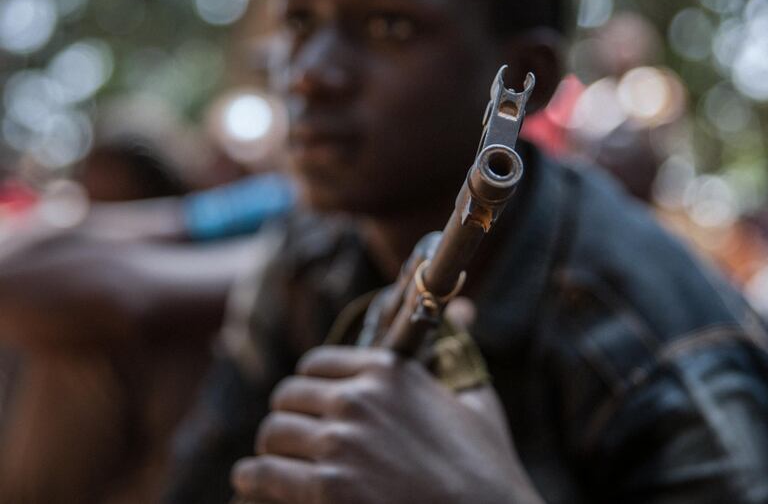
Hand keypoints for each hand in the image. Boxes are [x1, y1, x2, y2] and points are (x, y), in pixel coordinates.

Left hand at [232, 322, 541, 502]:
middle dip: (289, 420)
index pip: (315, 364)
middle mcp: (359, 399)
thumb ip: (459, 352)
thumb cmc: (486, 469)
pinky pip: (261, 474)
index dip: (309, 389)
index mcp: (388, 371)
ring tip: (272, 467)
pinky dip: (252, 481)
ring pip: (272, 434)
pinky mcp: (327, 489)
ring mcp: (341, 443)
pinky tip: (254, 487)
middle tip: (293, 442)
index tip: (310, 408)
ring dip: (271, 452)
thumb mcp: (478, 399)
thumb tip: (466, 309)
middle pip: (287, 398)